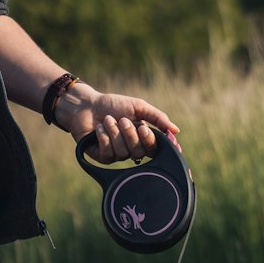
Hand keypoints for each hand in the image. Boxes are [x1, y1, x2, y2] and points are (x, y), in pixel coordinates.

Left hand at [55, 84, 180, 162]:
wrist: (87, 105)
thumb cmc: (113, 105)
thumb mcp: (138, 107)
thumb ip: (157, 118)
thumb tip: (176, 130)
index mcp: (143, 138)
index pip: (154, 149)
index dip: (150, 142)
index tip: (144, 129)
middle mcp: (132, 149)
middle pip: (139, 152)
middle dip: (130, 134)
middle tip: (122, 120)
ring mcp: (117, 155)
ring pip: (123, 152)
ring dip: (114, 132)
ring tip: (107, 120)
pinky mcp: (102, 157)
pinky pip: (108, 154)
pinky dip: (104, 137)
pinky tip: (99, 128)